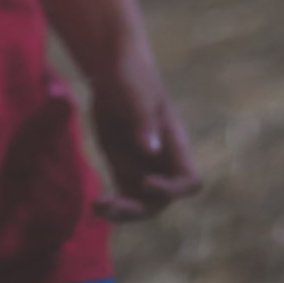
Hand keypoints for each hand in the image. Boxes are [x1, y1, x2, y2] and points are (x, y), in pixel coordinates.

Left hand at [90, 37, 201, 221]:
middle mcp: (162, 161)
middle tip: (113, 204)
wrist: (113, 69)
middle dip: (140, 208)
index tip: (146, 182)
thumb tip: (152, 151)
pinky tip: (94, 204)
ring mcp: (143, 166)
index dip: (172, 189)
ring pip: (141, 205)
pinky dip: (111, 205)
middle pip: (162, 201)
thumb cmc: (132, 75)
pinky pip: (123, 196)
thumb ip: (144, 122)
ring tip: (99, 207)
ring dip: (123, 213)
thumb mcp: (137, 95)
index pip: (189, 181)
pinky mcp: (123, 168)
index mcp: (175, 143)